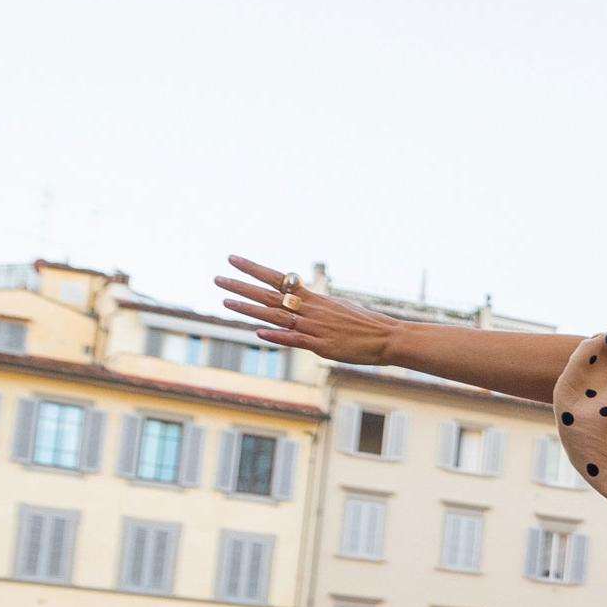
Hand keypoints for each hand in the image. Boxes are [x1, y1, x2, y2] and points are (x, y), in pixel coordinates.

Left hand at [215, 256, 399, 366]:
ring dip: (250, 310)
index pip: (278, 278)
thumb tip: (298, 299)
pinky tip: (259, 332)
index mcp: (314, 298)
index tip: (233, 259)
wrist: (388, 338)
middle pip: (271, 295)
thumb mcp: (337, 307)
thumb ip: (314, 305)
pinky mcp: (322, 347)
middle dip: (242, 288)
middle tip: (217, 279)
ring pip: (277, 316)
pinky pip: (296, 340)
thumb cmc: (364, 324)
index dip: (253, 269)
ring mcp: (315, 328)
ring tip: (225, 303)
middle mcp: (311, 310)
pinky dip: (278, 336)